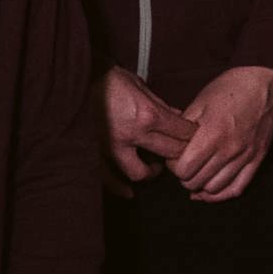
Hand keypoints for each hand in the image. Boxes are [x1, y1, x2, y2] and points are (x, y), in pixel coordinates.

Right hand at [102, 67, 192, 185]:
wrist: (78, 80)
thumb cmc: (111, 80)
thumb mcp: (142, 87)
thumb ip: (161, 105)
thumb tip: (178, 115)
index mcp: (148, 115)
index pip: (182, 133)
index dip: (192, 135)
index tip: (194, 136)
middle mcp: (133, 134)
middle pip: (169, 153)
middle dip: (180, 153)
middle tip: (182, 152)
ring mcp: (113, 146)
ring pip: (140, 172)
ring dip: (152, 172)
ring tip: (156, 167)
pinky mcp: (95, 152)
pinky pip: (108, 177)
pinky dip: (119, 187)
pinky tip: (129, 192)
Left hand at [171, 65, 272, 201]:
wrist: (263, 81)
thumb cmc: (229, 88)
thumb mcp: (198, 103)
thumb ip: (183, 129)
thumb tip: (172, 150)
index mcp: (212, 134)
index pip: (183, 169)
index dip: (174, 165)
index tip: (175, 157)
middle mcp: (230, 149)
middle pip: (196, 182)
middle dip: (185, 176)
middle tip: (185, 163)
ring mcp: (246, 155)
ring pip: (215, 188)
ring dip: (201, 185)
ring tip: (197, 173)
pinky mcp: (258, 158)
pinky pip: (238, 188)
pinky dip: (221, 195)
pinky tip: (209, 191)